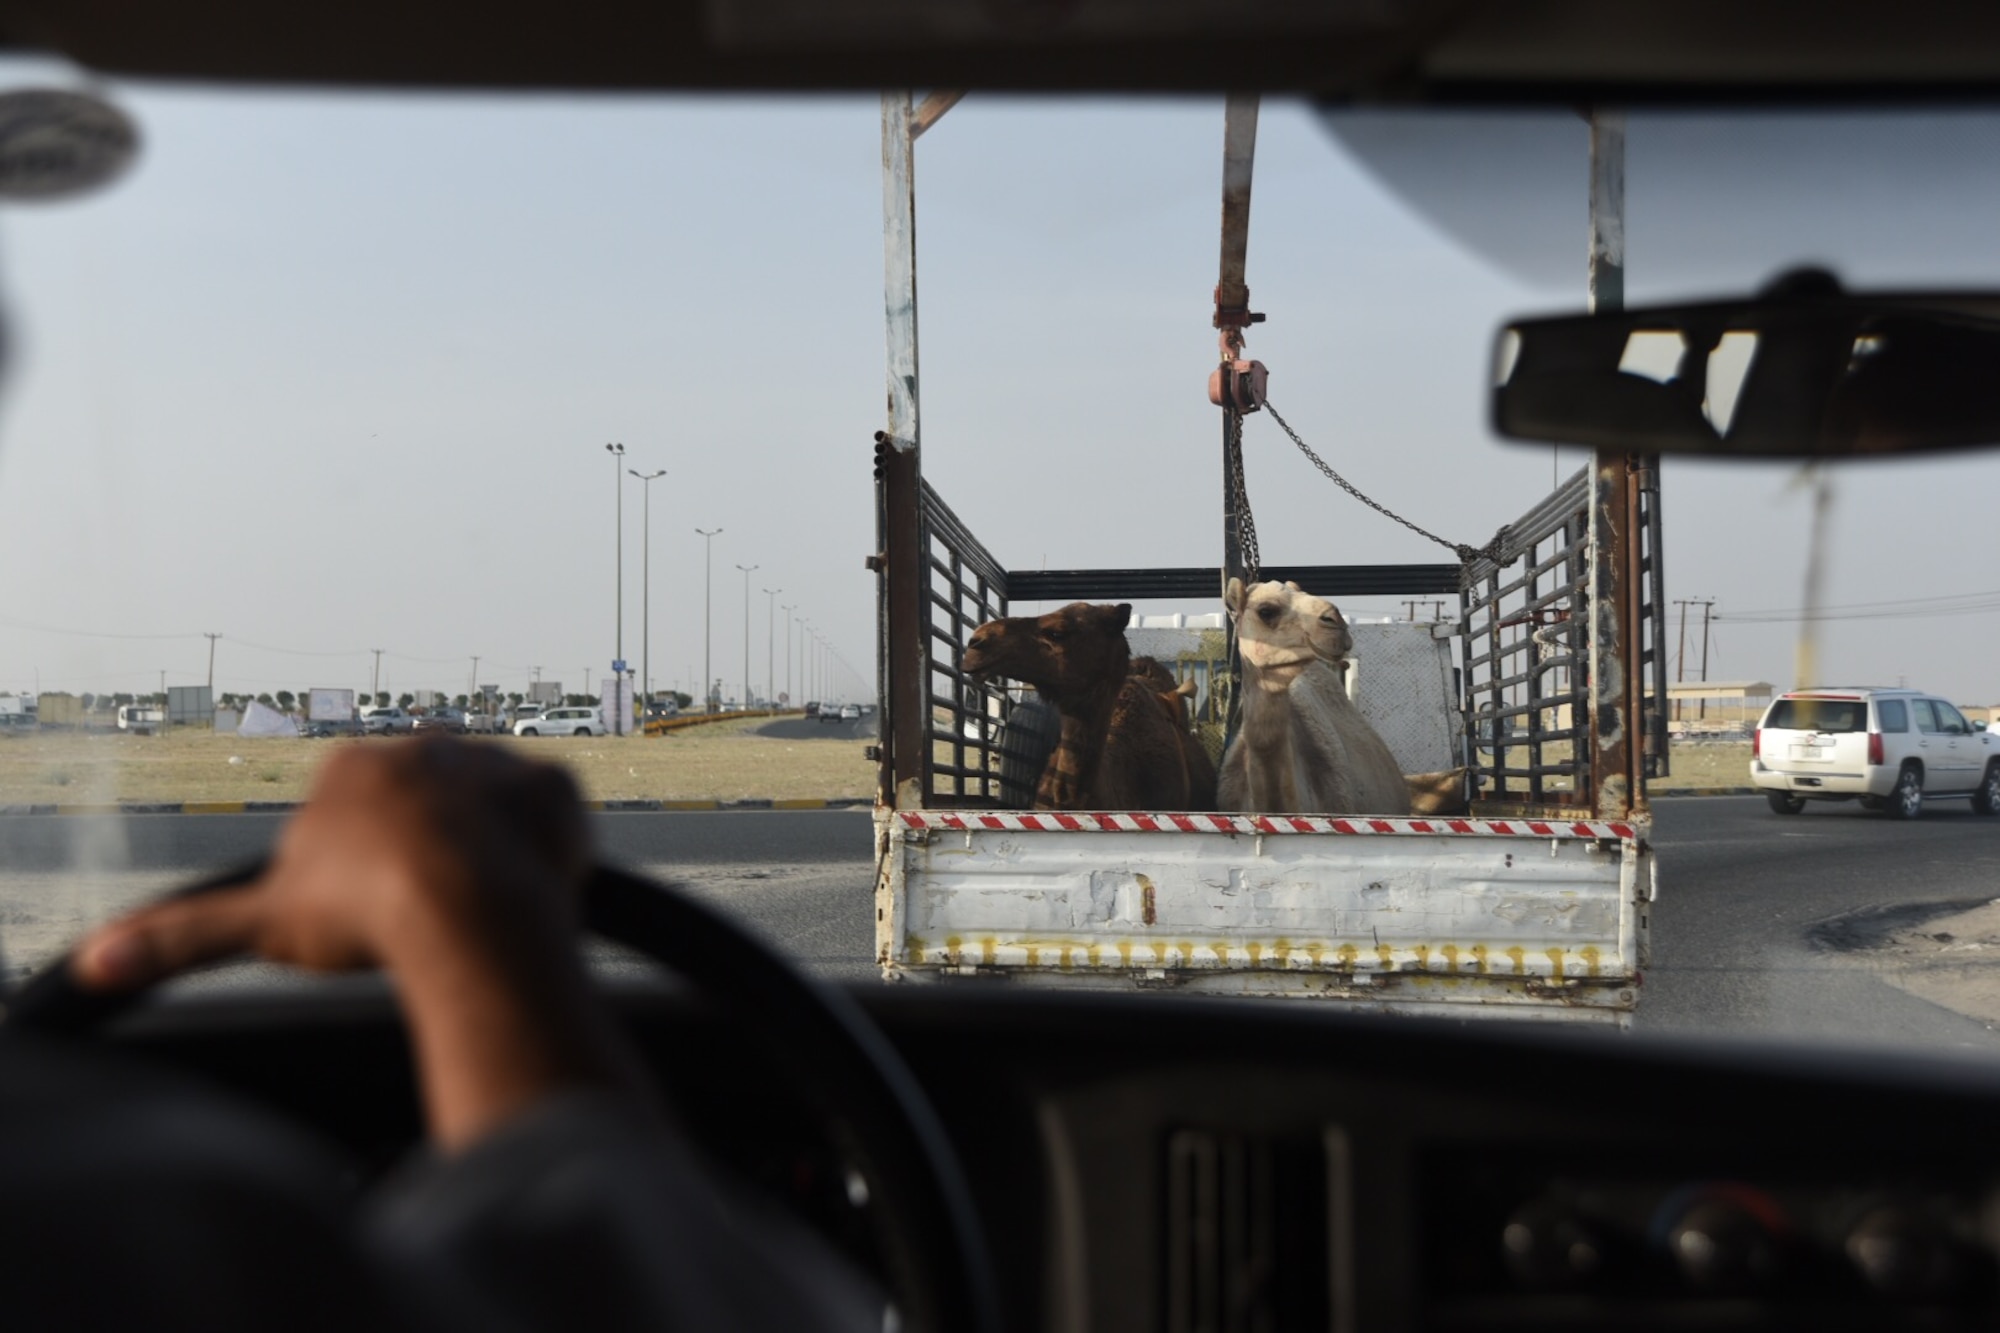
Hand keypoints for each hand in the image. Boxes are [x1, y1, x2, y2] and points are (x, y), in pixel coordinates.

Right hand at [75, 738, 640, 1148]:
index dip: (367, 873)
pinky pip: (555, 815)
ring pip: (492, 813)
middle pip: (426, 811)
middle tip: (428, 914)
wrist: (463, 911)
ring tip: (478, 906)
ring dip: (488, 853)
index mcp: (353, 768)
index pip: (356, 819)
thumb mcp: (262, 924)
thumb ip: (182, 936)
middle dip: (426, 859)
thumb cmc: (362, 914)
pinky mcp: (556, 786)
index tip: (375, 910)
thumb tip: (94, 963)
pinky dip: (548, 849)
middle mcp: (426, 748)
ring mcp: (496, 763)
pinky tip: (530, 885)